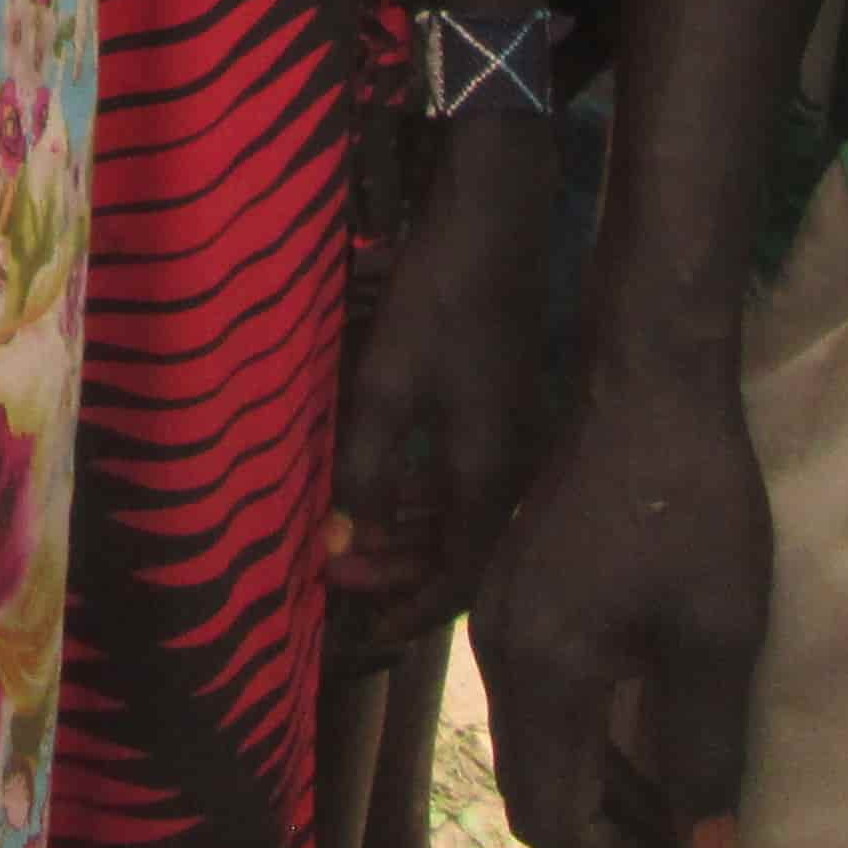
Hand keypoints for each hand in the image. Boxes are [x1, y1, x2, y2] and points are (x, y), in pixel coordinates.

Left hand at [325, 119, 552, 649]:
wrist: (496, 221)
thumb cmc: (439, 299)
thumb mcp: (387, 385)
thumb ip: (363, 470)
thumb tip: (338, 546)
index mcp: (487, 479)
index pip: (450, 583)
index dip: (398, 611)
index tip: (349, 625)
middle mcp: (510, 475)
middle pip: (456, 558)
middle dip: (394, 580)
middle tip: (334, 586)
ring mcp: (513, 443)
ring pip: (458, 521)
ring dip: (405, 541)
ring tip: (348, 547)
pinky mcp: (505, 413)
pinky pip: (464, 485)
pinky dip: (422, 502)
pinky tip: (384, 495)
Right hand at [468, 356, 769, 847]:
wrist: (645, 385)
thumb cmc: (691, 501)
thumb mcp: (718, 633)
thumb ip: (706, 750)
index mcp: (544, 667)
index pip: (555, 816)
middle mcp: (499, 650)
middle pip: (530, 790)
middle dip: (603, 841)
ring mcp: (496, 618)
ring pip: (529, 745)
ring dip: (594, 793)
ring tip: (675, 817)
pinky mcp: (511, 592)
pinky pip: (532, 699)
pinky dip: (580, 740)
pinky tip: (642, 741)